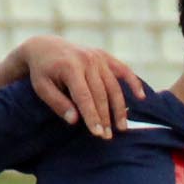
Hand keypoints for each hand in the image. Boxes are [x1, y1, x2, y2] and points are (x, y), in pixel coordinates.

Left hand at [16, 36, 143, 137]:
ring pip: (113, 86)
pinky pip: (123, 70)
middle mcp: (87, 60)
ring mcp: (97, 57)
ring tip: (122, 128)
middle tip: (108, 137)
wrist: (45, 46)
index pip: (84, 97)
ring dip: (119, 108)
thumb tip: (75, 121)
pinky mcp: (104, 56)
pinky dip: (133, 83)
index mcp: (70, 67)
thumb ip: (58, 103)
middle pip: (101, 94)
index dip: (92, 116)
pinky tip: (141, 97)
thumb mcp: (42, 87)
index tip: (97, 134)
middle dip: (105, 117)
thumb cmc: (42, 72)